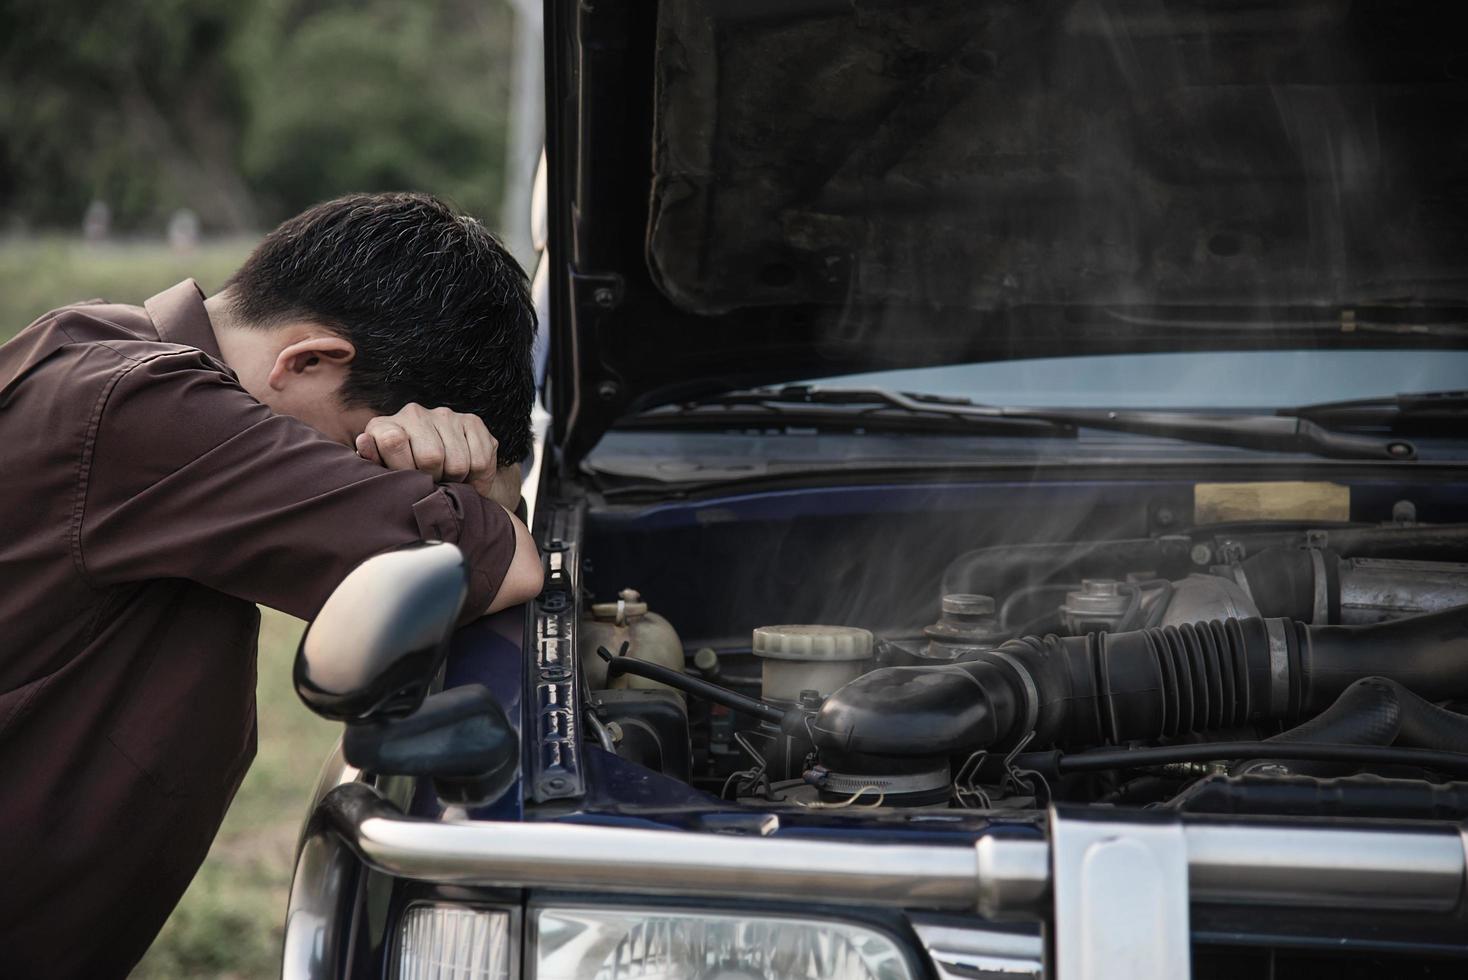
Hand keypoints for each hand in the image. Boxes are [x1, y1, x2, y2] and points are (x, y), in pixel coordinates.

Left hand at [356, 404, 505, 498]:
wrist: (439, 469)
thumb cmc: (403, 476)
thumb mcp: (382, 474)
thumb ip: (372, 462)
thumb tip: (364, 442)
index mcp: (385, 426)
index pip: (393, 441)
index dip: (404, 469)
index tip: (408, 481)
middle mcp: (414, 414)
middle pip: (432, 457)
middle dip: (434, 479)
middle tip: (432, 484)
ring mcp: (445, 415)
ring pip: (458, 462)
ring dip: (456, 480)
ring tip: (448, 480)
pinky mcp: (472, 421)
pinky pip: (481, 459)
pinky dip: (477, 478)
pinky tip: (466, 476)